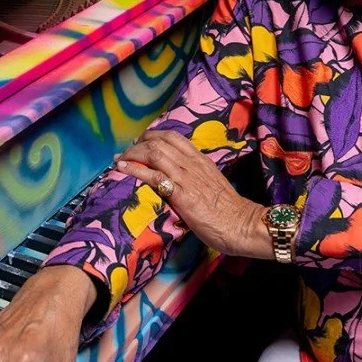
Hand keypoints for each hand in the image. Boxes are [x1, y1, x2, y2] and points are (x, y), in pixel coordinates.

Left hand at [113, 130, 271, 259]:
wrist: (243, 225)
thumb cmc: (229, 211)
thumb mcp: (212, 185)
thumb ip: (196, 178)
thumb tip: (179, 180)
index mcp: (201, 161)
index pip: (173, 137)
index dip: (152, 136)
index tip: (140, 143)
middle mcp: (193, 164)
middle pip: (159, 141)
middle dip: (137, 144)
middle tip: (125, 152)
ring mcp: (187, 178)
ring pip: (154, 153)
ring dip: (132, 154)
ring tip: (119, 160)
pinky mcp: (182, 195)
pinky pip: (154, 175)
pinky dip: (134, 169)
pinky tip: (122, 168)